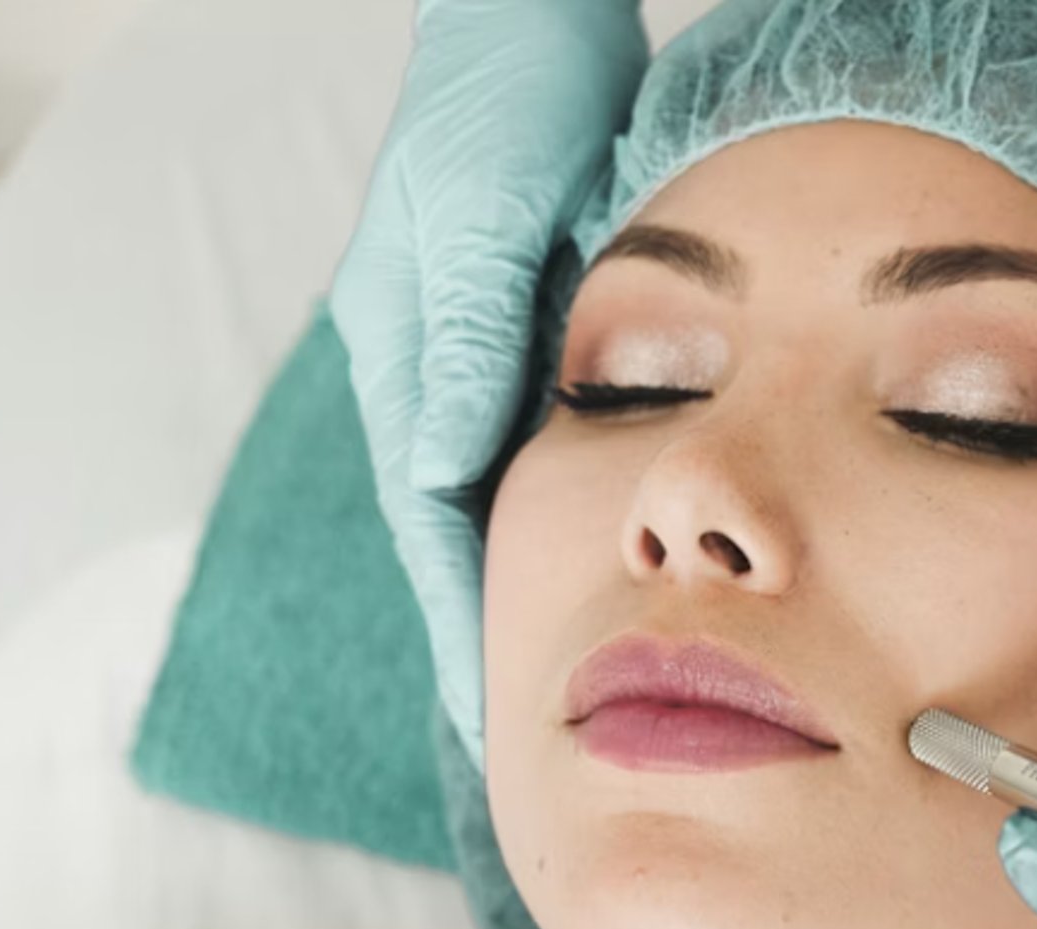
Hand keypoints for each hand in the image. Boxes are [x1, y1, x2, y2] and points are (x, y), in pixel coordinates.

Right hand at [330, 0, 647, 769]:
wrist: (537, 19)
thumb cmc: (501, 96)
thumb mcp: (479, 212)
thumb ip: (467, 340)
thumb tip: (443, 474)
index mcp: (410, 359)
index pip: (436, 529)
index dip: (468, 631)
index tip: (502, 725)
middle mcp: (445, 374)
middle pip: (471, 537)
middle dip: (502, 640)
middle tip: (547, 747)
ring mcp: (493, 360)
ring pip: (518, 506)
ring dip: (548, 592)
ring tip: (593, 687)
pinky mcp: (540, 340)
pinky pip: (560, 456)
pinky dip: (586, 522)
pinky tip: (627, 572)